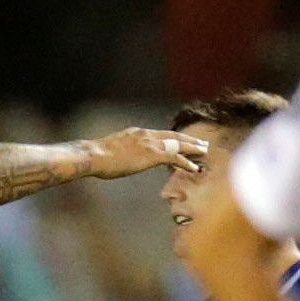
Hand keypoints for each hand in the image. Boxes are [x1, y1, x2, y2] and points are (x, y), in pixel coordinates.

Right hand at [81, 128, 207, 181]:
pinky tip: (195, 167)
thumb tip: (122, 158)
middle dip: (188, 139)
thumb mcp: (113, 151)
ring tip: (204, 151)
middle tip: (202, 143)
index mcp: (137, 133)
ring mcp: (150, 143)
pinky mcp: (152, 154)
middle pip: (173, 135)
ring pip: (178, 144)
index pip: (160, 134)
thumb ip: (123, 152)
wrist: (94, 155)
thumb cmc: (98, 157)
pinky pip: (175, 157)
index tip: (183, 141)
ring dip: (193, 148)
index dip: (174, 138)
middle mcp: (146, 134)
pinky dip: (187, 162)